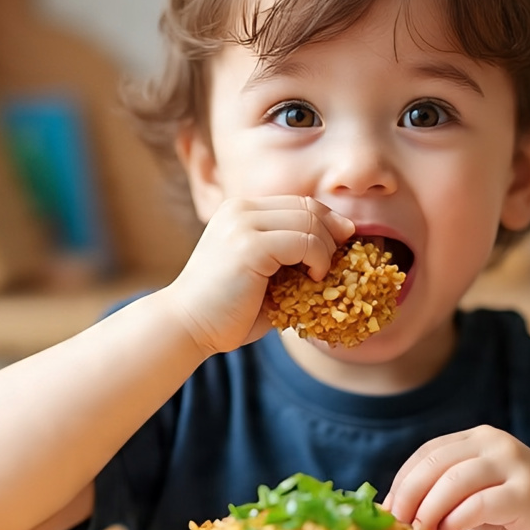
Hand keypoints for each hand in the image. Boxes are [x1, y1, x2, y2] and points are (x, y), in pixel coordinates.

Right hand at [161, 196, 354, 356]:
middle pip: (308, 207)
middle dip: (333, 234)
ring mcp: (242, 224)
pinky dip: (318, 260)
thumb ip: (291, 257)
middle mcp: (240, 209)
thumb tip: (339, 250)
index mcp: (241, 211)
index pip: (299, 203)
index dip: (328, 222)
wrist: (187, 327)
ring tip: (321, 276)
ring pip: (310, 222)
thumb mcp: (264, 274)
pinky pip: (304, 242)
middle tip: (339, 263)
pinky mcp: (249, 245)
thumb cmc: (227, 310)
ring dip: (326, 250)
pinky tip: (313, 279)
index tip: (342, 247)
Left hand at [384, 426, 529, 529]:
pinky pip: (479, 504)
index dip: (401, 482)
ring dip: (428, 509)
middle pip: (434, 464)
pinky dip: (455, 520)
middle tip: (396, 525)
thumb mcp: (479, 496)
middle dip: (407, 496)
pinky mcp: (527, 494)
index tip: (386, 512)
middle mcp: (495, 444)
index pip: (427, 453)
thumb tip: (397, 510)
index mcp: (479, 439)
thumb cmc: (524, 514)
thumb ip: (446, 494)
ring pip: (453, 481)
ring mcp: (513, 466)